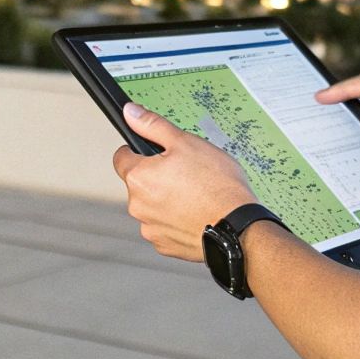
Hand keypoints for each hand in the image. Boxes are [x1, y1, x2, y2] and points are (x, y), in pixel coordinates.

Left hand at [112, 102, 257, 261]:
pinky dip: (175, 220)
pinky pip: (164, 227)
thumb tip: (131, 112)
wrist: (237, 228)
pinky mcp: (165, 246)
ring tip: (195, 195)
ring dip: (165, 199)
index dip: (138, 151)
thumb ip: (153, 126)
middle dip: (156, 176)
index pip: (121, 158)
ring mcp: (150, 228)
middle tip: (185, 173)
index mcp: (139, 177)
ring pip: (151, 206)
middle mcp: (138, 206)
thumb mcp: (186, 142)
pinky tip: (196, 212)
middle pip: (138, 183)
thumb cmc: (217, 186)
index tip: (155, 154)